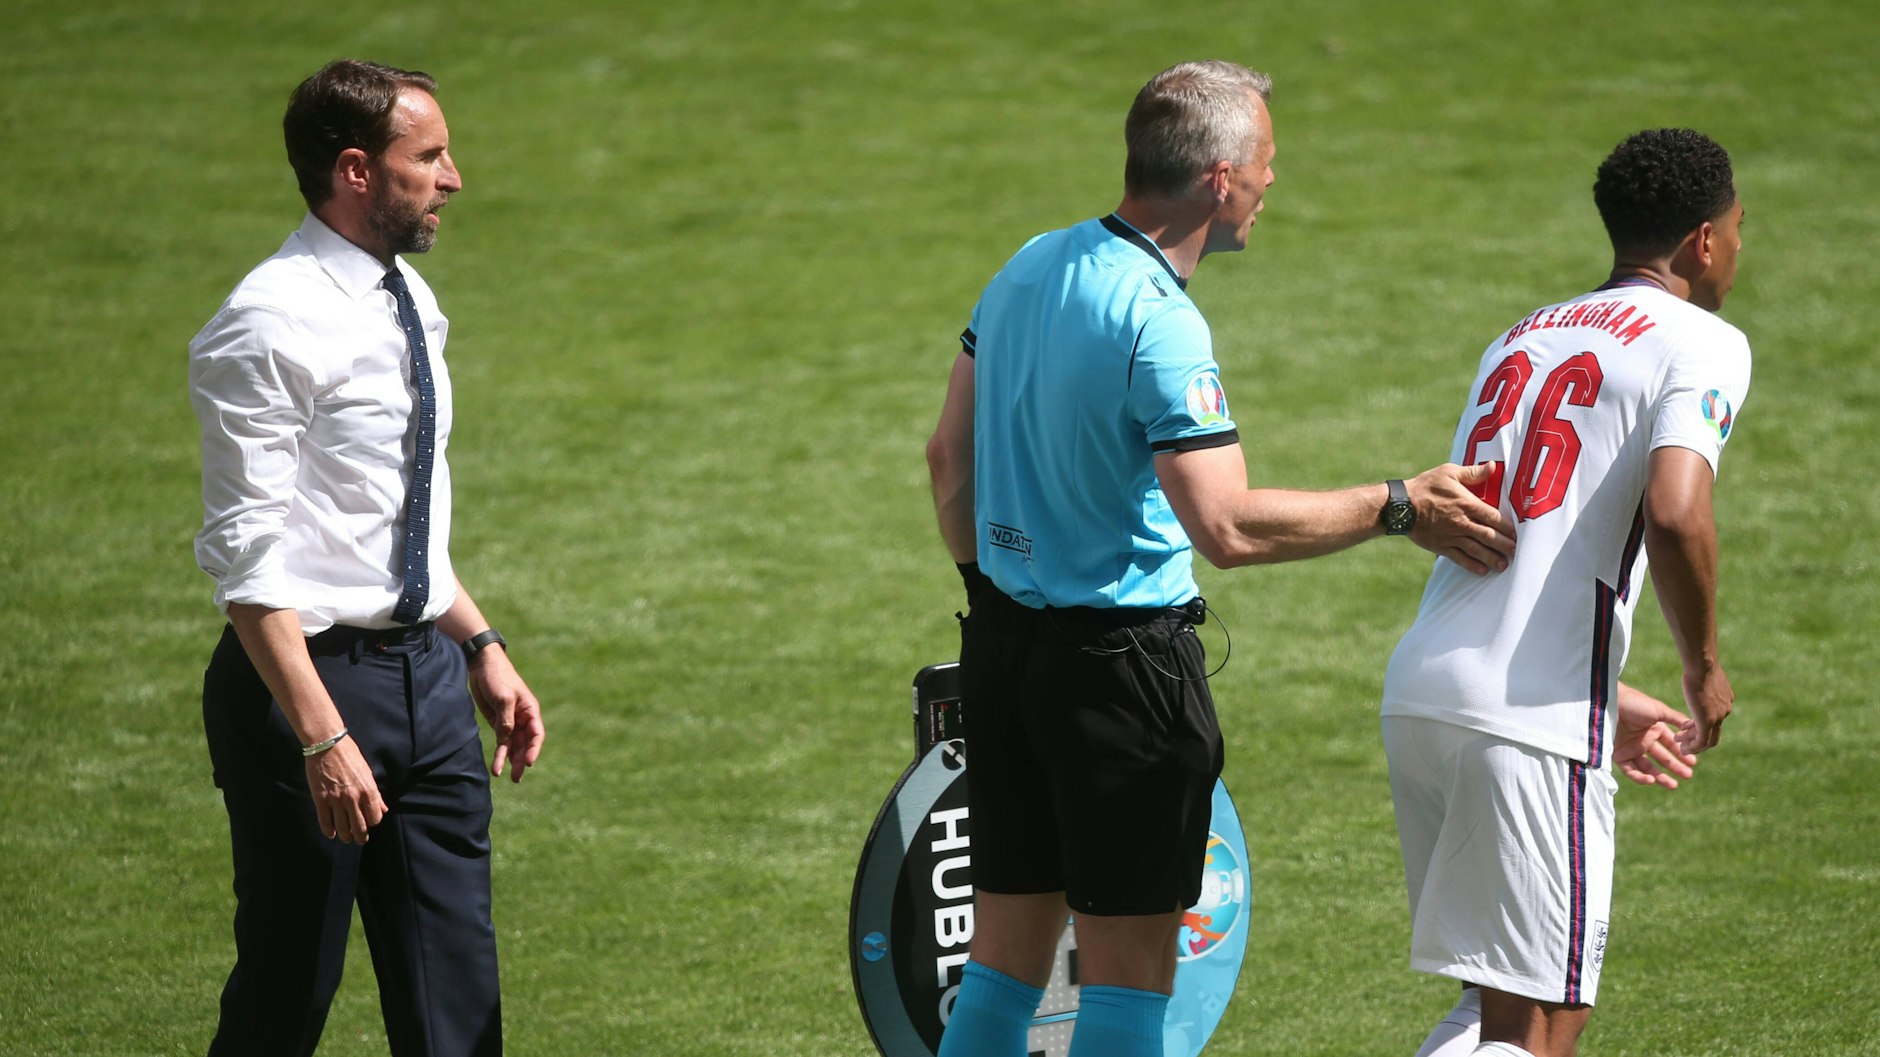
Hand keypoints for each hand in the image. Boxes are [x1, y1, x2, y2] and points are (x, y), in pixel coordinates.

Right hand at [304, 736, 386, 842]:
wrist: (328, 745)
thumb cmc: (350, 756)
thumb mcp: (367, 773)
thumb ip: (375, 794)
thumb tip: (383, 809)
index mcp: (369, 791)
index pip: (375, 818)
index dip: (373, 823)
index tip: (369, 823)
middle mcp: (354, 798)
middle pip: (360, 827)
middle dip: (360, 837)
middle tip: (359, 839)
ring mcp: (336, 800)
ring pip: (343, 828)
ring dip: (345, 836)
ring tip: (346, 838)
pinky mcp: (321, 799)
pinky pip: (325, 821)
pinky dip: (329, 831)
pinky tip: (331, 834)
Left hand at [468, 646, 544, 781]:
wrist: (481, 664)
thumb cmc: (497, 676)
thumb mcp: (503, 697)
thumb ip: (506, 719)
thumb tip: (507, 739)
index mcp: (530, 710)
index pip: (537, 734)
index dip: (534, 749)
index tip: (529, 762)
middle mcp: (523, 718)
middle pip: (525, 744)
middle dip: (522, 760)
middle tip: (517, 778)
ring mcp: (510, 721)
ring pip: (513, 746)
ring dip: (511, 761)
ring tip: (507, 777)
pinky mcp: (498, 722)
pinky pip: (502, 742)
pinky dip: (500, 753)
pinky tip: (497, 766)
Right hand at [1405, 463, 1516, 574]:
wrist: (1400, 506)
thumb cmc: (1425, 486)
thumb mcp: (1448, 472)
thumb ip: (1472, 473)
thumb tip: (1492, 466)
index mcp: (1467, 504)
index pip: (1493, 517)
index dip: (1508, 526)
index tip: (1518, 533)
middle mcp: (1462, 522)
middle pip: (1489, 536)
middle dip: (1505, 545)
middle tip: (1517, 552)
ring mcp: (1451, 536)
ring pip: (1476, 550)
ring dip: (1492, 558)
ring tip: (1504, 565)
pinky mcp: (1441, 546)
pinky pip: (1459, 558)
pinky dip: (1471, 565)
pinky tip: (1482, 570)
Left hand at [1613, 686, 1697, 788]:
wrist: (1609, 703)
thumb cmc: (1634, 703)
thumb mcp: (1659, 710)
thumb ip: (1676, 719)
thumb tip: (1694, 727)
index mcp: (1654, 729)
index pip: (1671, 745)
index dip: (1682, 754)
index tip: (1693, 762)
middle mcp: (1643, 740)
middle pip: (1662, 758)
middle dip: (1675, 767)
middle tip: (1688, 776)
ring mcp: (1631, 748)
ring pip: (1648, 767)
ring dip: (1660, 777)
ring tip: (1674, 785)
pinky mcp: (1618, 755)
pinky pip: (1630, 770)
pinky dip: (1640, 777)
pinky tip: (1652, 780)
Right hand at [1678, 663, 1732, 753]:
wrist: (1702, 665)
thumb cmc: (1700, 664)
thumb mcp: (1705, 674)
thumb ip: (1706, 681)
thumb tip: (1703, 675)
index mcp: (1725, 701)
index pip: (1714, 720)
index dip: (1700, 725)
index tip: (1686, 727)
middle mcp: (1724, 711)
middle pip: (1714, 733)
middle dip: (1697, 739)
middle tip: (1683, 741)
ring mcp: (1718, 717)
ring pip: (1707, 739)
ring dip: (1692, 744)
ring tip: (1678, 744)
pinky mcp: (1707, 721)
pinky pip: (1701, 740)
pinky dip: (1692, 746)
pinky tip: (1681, 746)